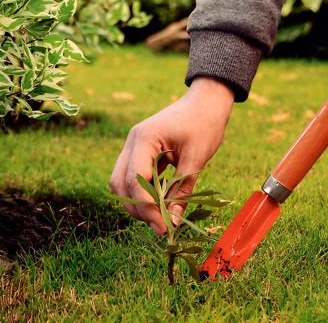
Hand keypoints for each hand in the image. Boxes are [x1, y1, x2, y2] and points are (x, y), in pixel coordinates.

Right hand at [109, 76, 233, 234]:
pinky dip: (143, 192)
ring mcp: (134, 145)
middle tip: (162, 226)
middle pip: (120, 184)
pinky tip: (161, 203)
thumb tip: (173, 222)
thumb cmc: (204, 123)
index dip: (147, 208)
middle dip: (138, 208)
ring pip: (123, 182)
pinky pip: (134, 176)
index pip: (134, 181)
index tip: (164, 227)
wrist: (207, 100)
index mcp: (144, 138)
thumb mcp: (196, 158)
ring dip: (138, 202)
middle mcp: (133, 141)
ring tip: (161, 217)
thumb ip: (182, 191)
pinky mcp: (141, 151)